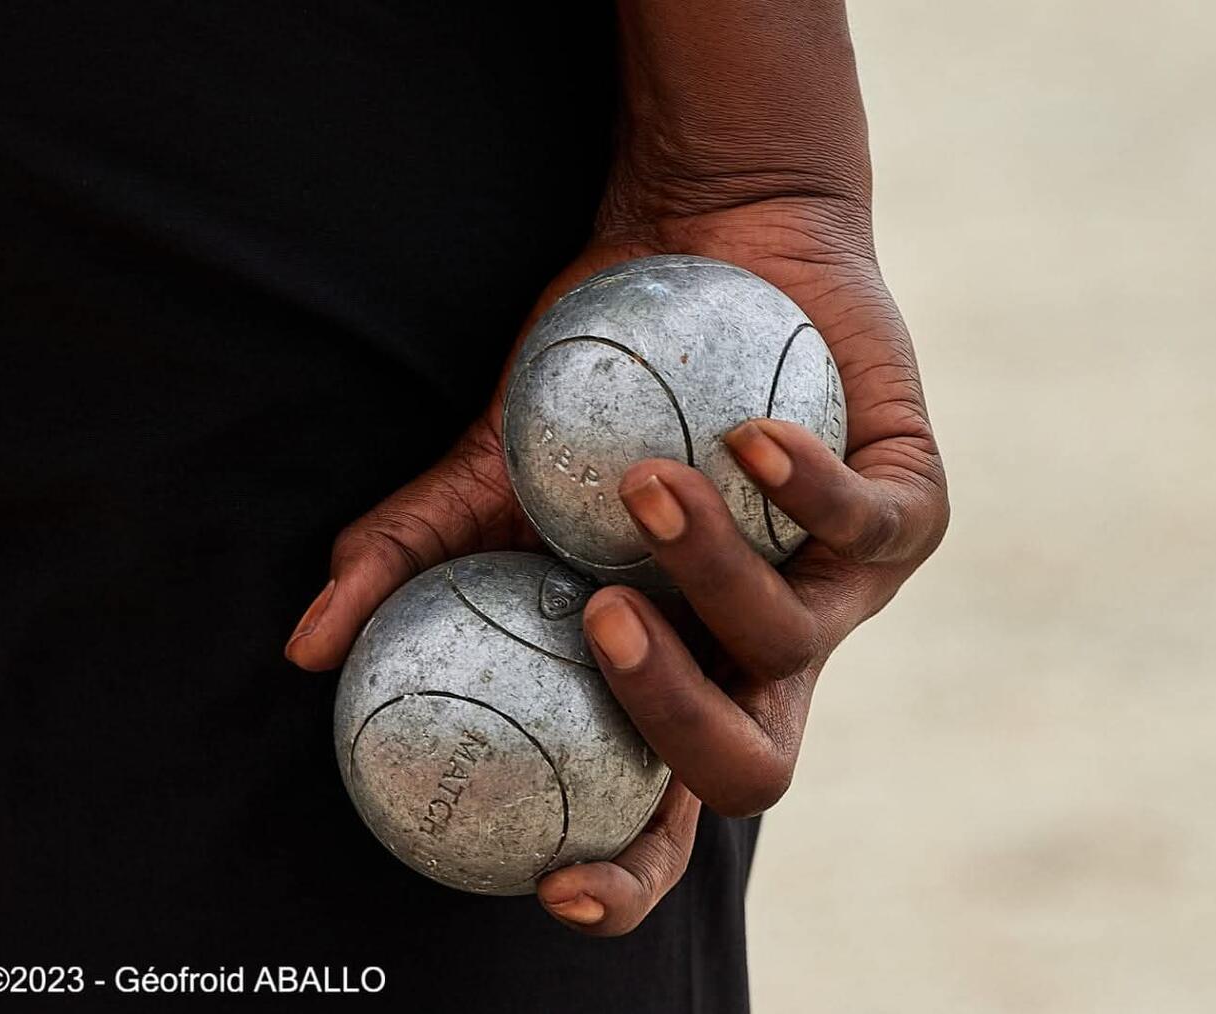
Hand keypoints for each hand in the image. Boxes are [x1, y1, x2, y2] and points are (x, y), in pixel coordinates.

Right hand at [284, 196, 946, 935]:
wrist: (711, 239)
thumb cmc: (600, 370)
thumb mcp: (493, 463)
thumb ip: (410, 553)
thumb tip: (303, 649)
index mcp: (678, 668)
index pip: (664, 817)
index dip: (623, 880)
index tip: (554, 881)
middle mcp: (766, 650)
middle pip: (752, 770)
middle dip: (675, 722)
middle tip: (601, 620)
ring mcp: (847, 587)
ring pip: (794, 636)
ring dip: (707, 565)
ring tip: (642, 481)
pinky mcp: (912, 508)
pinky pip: (866, 529)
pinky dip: (802, 489)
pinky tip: (744, 433)